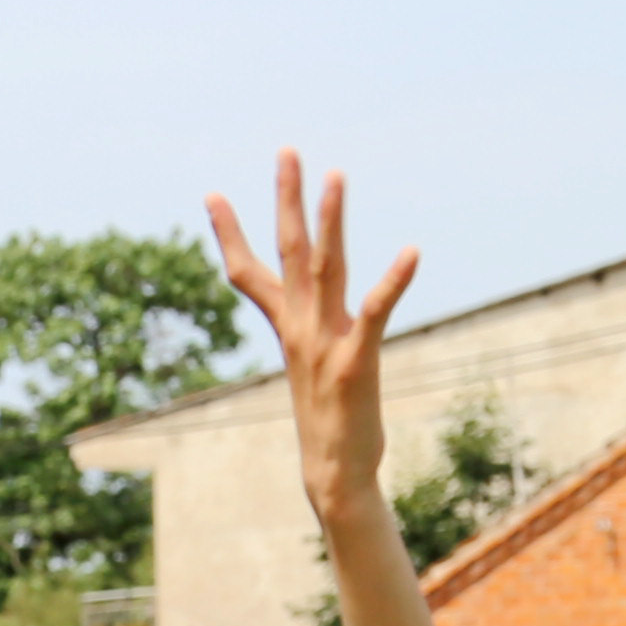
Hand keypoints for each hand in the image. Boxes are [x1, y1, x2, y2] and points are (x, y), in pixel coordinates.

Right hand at [202, 151, 423, 527]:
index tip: (212, 195)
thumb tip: (311, 317)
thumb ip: (311, 334)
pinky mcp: (357, 362)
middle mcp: (301, 329)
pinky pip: (375, 312)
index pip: (249, 274)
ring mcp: (325, 343)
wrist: (334, 474)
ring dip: (330, 221)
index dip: (229, 234)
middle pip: (290, 252)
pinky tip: (412, 250)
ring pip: (325, 269)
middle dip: (287, 199)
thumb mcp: (313, 367)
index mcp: (288, 329)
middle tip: (287, 151)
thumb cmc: (329, 421)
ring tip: (335, 176)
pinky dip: (392, 281)